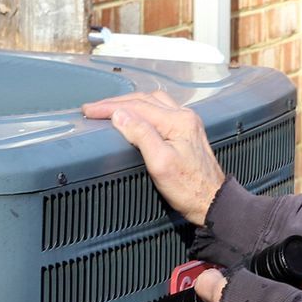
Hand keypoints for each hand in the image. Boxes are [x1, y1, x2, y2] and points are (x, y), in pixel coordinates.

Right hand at [82, 90, 225, 225]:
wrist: (213, 201)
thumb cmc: (188, 187)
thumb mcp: (160, 163)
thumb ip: (141, 135)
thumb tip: (119, 115)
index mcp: (178, 120)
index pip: (137, 107)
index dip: (110, 107)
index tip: (89, 111)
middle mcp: (184, 116)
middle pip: (144, 100)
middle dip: (116, 102)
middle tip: (93, 109)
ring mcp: (187, 123)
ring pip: (153, 102)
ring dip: (130, 103)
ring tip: (110, 108)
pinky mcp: (187, 133)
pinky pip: (161, 111)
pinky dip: (143, 109)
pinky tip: (135, 115)